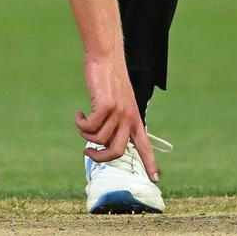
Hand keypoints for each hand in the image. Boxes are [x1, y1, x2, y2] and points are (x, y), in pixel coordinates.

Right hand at [76, 54, 157, 179]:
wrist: (106, 57)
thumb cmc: (110, 78)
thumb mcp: (120, 100)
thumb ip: (117, 119)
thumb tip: (104, 140)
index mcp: (134, 117)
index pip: (145, 145)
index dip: (150, 163)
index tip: (156, 179)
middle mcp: (128, 117)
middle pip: (117, 151)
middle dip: (101, 158)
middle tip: (88, 152)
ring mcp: (118, 112)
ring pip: (99, 139)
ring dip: (86, 134)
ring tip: (82, 122)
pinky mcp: (105, 106)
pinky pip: (89, 127)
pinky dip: (81, 124)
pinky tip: (79, 114)